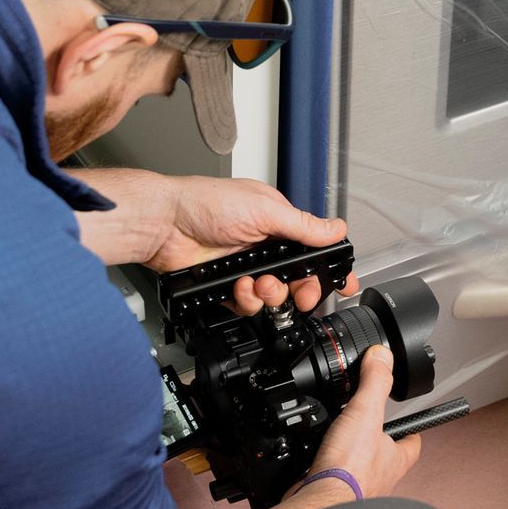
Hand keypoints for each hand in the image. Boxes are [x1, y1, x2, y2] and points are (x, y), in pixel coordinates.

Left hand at [70, 170, 354, 312]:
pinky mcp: (227, 286)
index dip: (328, 268)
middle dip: (302, 289)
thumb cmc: (206, 203)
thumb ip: (303, 226)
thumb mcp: (264, 210)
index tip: (342, 284)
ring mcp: (246, 267)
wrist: (165, 224)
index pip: (313, 248)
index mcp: (278, 222)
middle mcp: (264, 246)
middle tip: (301, 294)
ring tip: (259, 283)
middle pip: (297, 279)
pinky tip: (238, 287)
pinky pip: (248, 305)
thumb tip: (336, 229)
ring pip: (274, 295)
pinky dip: (246, 300)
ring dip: (271, 293)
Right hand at [190, 345, 420, 508]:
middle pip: (384, 455)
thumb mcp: (365, 413)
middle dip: (374, 441)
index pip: (413, 441)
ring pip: (355, 467)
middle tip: (364, 424)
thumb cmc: (349, 471)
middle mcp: (378, 477)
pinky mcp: (329, 493)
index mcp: (394, 458)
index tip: (410, 418)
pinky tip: (311, 457)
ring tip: (334, 435)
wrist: (318, 503)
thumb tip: (382, 355)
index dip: (413, 428)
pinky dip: (320, 465)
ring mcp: (354, 488)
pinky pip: (328, 475)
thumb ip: (375, 382)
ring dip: (346, 454)